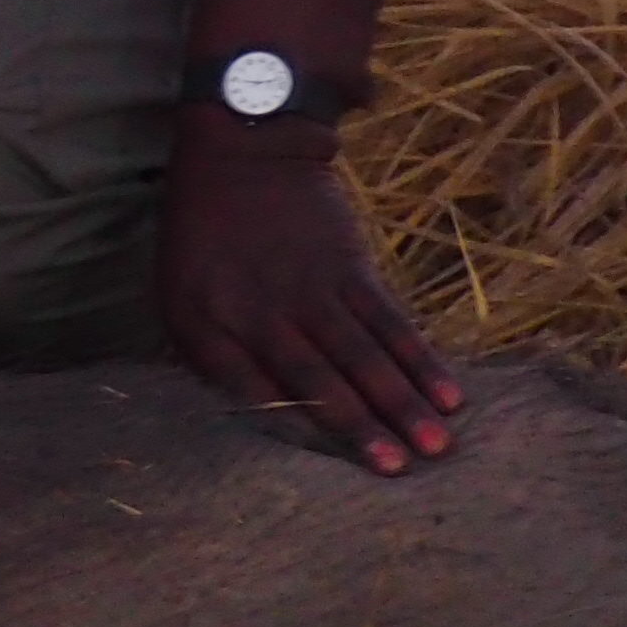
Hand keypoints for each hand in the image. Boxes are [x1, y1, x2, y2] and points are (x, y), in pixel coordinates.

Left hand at [157, 131, 463, 474]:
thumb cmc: (204, 236)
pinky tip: (448, 393)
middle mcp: (254, 310)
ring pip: (360, 355)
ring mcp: (305, 286)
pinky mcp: (347, 265)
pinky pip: (388, 320)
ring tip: (437, 446)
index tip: (330, 474)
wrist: (242, 152)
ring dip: (403, 403)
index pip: (249, 393)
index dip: (293, 434)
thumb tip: (264, 418)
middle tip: (400, 471)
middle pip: (314, 380)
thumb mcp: (179, 291)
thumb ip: (214, 352)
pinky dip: (419, 358)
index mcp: (202, 324)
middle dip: (360, 428)